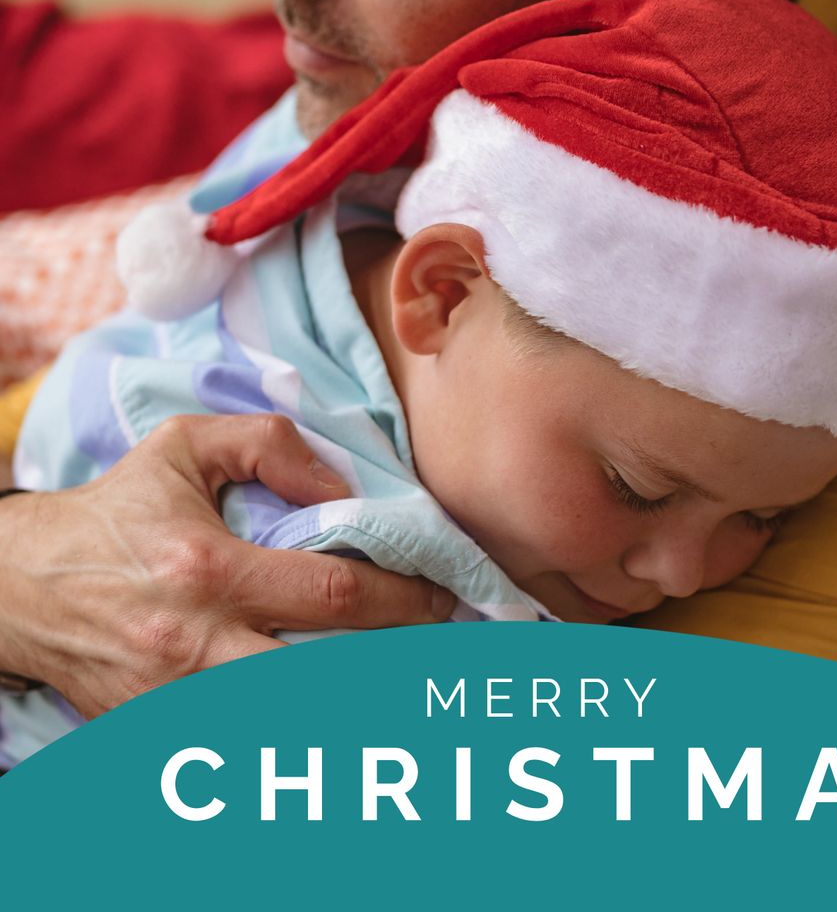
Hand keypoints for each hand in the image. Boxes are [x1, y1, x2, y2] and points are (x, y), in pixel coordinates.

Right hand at [0, 414, 454, 715]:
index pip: (333, 593)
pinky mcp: (154, 729)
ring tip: (398, 677)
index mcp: (208, 567)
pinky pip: (241, 745)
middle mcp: (194, 641)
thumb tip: (339, 489)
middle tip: (434, 644)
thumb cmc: (117, 509)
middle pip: (323, 673)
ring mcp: (173, 697)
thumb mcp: (184, 446)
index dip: (402, 599)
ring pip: (289, 722)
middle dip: (393, 664)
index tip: (439, 594)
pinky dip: (292, 734)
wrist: (23, 584)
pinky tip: (333, 704)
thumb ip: (269, 446)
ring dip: (353, 703)